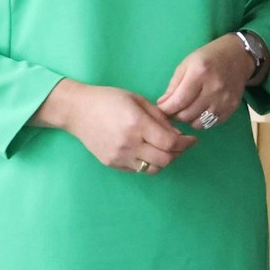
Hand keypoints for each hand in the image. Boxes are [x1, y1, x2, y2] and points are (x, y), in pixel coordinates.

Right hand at [32, 79, 196, 173]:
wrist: (77, 110)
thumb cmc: (109, 99)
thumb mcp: (139, 100)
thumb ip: (160, 118)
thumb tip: (178, 133)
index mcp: (137, 125)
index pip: (170, 143)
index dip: (186, 143)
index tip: (192, 139)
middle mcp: (128, 144)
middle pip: (164, 160)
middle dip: (178, 153)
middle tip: (182, 145)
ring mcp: (118, 156)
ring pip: (152, 169)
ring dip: (164, 161)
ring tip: (166, 149)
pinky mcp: (111, 163)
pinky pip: (137, 170)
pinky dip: (148, 163)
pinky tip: (149, 151)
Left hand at [155, 35, 256, 127]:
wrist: (239, 56)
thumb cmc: (209, 57)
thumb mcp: (186, 64)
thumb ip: (173, 85)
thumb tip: (163, 105)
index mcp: (200, 73)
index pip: (178, 101)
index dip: (165, 109)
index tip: (161, 108)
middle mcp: (214, 87)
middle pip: (187, 114)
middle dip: (175, 115)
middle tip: (173, 109)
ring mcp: (225, 99)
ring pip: (198, 123)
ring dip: (188, 119)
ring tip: (187, 110)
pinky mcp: (232, 106)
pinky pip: (211, 124)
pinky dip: (202, 121)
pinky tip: (200, 111)